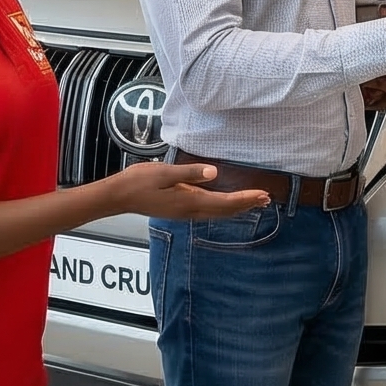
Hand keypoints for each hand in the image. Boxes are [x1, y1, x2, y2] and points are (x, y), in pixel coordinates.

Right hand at [103, 162, 271, 221]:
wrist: (118, 197)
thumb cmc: (139, 182)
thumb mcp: (165, 172)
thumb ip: (190, 173)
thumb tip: (214, 172)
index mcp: (189, 201)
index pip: (225, 202)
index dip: (245, 198)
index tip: (263, 194)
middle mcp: (190, 211)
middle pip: (225, 211)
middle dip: (246, 205)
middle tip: (266, 199)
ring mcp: (184, 213)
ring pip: (217, 213)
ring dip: (237, 208)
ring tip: (253, 202)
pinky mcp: (179, 210)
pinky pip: (208, 211)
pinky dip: (223, 208)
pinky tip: (226, 205)